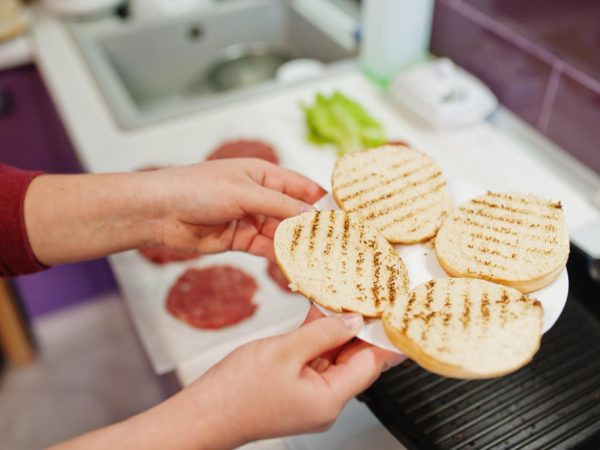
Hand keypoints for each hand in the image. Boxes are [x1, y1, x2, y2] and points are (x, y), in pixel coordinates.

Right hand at [51, 308, 404, 449]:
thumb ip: (322, 332)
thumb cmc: (235, 392)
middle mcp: (325, 401)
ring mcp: (309, 396)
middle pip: (353, 359)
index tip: (394, 312)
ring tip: (342, 297)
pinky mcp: (294, 389)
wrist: (203, 414)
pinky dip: (316, 337)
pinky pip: (313, 359)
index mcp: (330, 399)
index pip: (372, 363)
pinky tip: (316, 313)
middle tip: (366, 295)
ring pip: (333, 357)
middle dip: (358, 327)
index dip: (383, 335)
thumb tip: (351, 320)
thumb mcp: (284, 351)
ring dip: (335, 329)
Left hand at [148, 159, 325, 259]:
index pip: (302, 187)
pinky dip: (280, 257)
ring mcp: (250, 219)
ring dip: (298, 246)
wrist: (158, 212)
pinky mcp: (240, 240)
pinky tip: (295, 266)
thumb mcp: (244, 193)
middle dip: (313, 228)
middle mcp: (260, 196)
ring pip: (282, 234)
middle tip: (336, 245)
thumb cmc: (196, 189)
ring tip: (320, 260)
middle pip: (295, 213)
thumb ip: (280, 206)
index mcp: (263, 174)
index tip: (343, 218)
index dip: (323, 201)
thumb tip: (313, 215)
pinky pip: (266, 248)